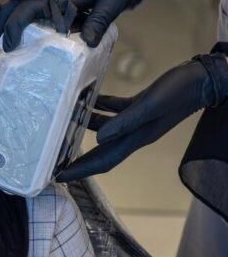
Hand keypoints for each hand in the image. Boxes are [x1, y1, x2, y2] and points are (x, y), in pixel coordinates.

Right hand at [0, 0, 149, 50]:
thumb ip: (99, 20)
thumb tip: (87, 42)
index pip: (26, 12)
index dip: (13, 31)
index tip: (9, 48)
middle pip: (12, 4)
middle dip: (0, 24)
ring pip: (16, 0)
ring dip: (6, 18)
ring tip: (2, 37)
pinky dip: (18, 11)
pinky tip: (18, 25)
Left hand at [57, 54, 227, 181]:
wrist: (202, 79)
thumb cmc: (178, 92)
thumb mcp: (148, 105)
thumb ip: (123, 122)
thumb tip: (97, 138)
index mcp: (136, 138)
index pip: (103, 161)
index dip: (81, 170)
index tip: (59, 176)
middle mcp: (134, 133)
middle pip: (101, 151)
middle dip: (78, 158)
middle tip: (54, 160)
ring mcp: (136, 120)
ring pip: (104, 128)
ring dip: (83, 128)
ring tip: (62, 126)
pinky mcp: (138, 106)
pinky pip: (112, 110)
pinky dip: (98, 108)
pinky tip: (85, 102)